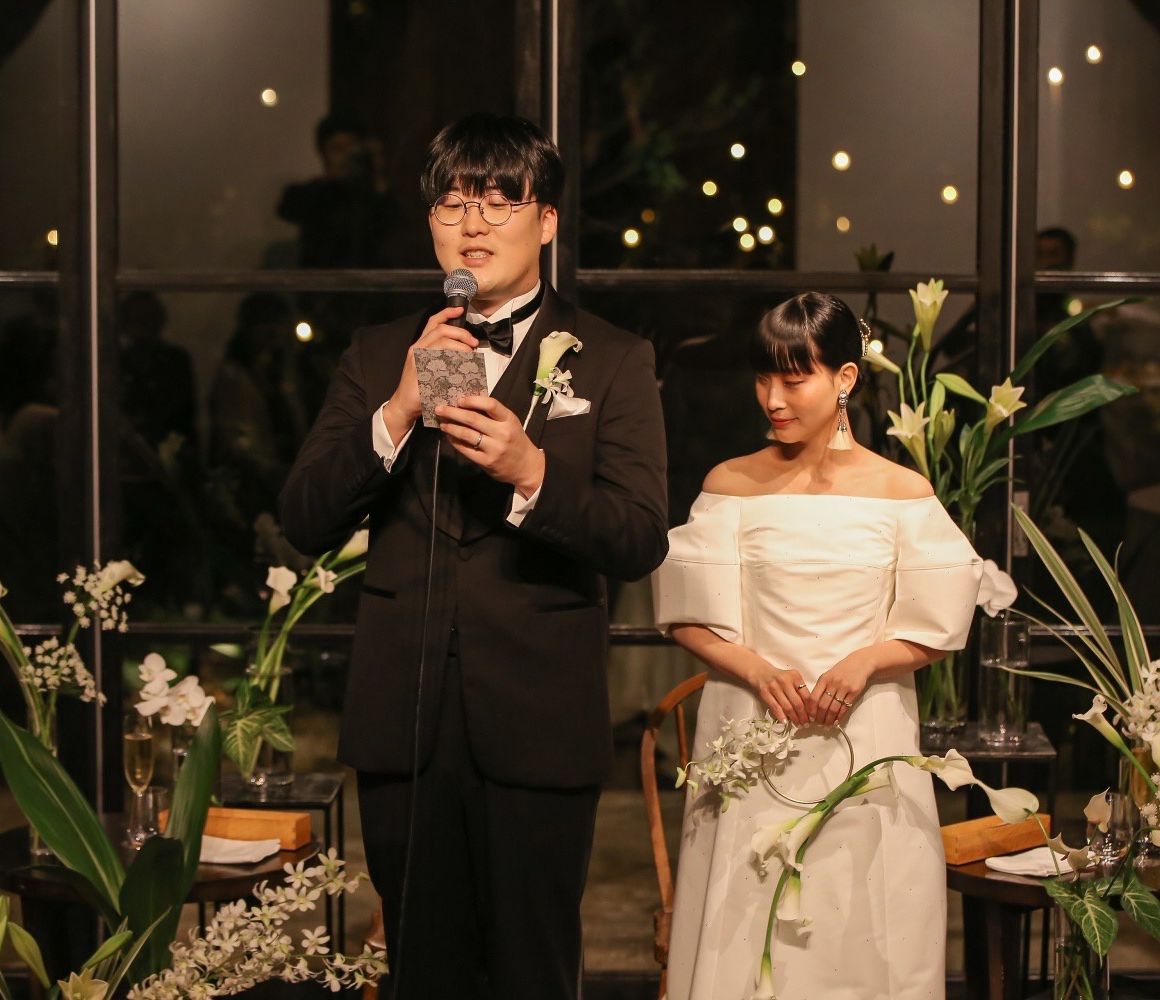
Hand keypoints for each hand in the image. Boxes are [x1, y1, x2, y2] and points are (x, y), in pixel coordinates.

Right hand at [382, 307, 477, 431]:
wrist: (404, 405)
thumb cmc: (420, 389)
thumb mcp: (430, 368)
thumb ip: (443, 358)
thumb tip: (465, 352)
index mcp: (420, 345)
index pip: (433, 323)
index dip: (447, 313)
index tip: (461, 310)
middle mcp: (417, 348)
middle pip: (441, 330)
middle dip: (461, 333)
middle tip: (473, 343)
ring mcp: (417, 358)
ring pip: (441, 341)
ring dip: (460, 346)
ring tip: (470, 355)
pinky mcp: (419, 369)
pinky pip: (439, 358)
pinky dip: (453, 360)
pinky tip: (461, 366)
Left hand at [436, 395, 545, 495]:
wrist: (526, 466)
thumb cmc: (516, 440)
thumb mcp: (510, 423)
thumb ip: (493, 414)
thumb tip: (468, 401)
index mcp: (509, 419)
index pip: (490, 404)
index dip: (472, 400)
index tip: (459, 399)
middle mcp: (502, 433)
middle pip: (473, 419)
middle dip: (453, 412)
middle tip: (439, 409)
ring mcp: (494, 449)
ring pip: (467, 435)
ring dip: (451, 427)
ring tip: (442, 423)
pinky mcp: (486, 462)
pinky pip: (466, 449)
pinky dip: (455, 442)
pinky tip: (449, 436)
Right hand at [748, 659, 810, 726]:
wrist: (760, 672)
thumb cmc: (780, 678)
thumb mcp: (792, 679)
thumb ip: (800, 690)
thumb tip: (809, 710)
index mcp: (795, 677)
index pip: (806, 696)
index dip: (810, 709)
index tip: (813, 718)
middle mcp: (785, 680)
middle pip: (797, 703)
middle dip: (803, 716)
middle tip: (806, 724)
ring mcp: (774, 686)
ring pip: (787, 706)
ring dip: (794, 718)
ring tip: (798, 725)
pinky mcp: (765, 692)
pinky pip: (775, 707)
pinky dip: (781, 716)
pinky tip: (785, 722)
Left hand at [810, 650, 874, 725]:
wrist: (859, 663)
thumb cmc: (841, 670)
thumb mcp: (827, 675)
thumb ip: (820, 688)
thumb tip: (813, 706)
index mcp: (823, 679)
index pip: (813, 698)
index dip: (811, 710)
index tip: (810, 717)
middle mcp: (833, 683)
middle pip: (823, 705)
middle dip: (820, 717)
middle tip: (819, 724)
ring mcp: (844, 688)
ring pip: (834, 708)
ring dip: (829, 719)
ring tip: (827, 725)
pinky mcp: (854, 692)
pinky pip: (845, 708)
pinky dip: (839, 717)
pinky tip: (836, 721)